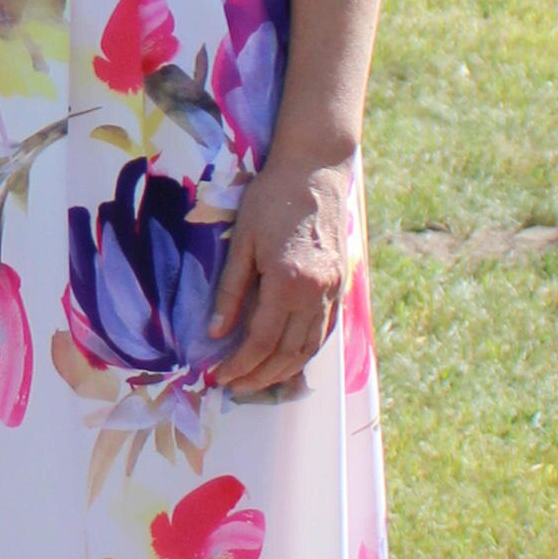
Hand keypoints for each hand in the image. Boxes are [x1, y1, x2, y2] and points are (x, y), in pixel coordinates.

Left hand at [204, 151, 358, 400]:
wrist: (315, 169)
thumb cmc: (271, 198)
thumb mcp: (242, 241)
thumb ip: (231, 290)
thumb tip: (217, 333)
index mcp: (288, 282)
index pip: (261, 340)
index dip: (240, 364)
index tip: (220, 378)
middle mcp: (316, 293)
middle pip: (288, 353)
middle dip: (260, 376)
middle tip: (236, 388)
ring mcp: (333, 291)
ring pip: (311, 347)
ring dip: (285, 371)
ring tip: (260, 382)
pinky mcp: (341, 285)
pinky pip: (325, 331)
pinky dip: (307, 352)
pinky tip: (290, 359)